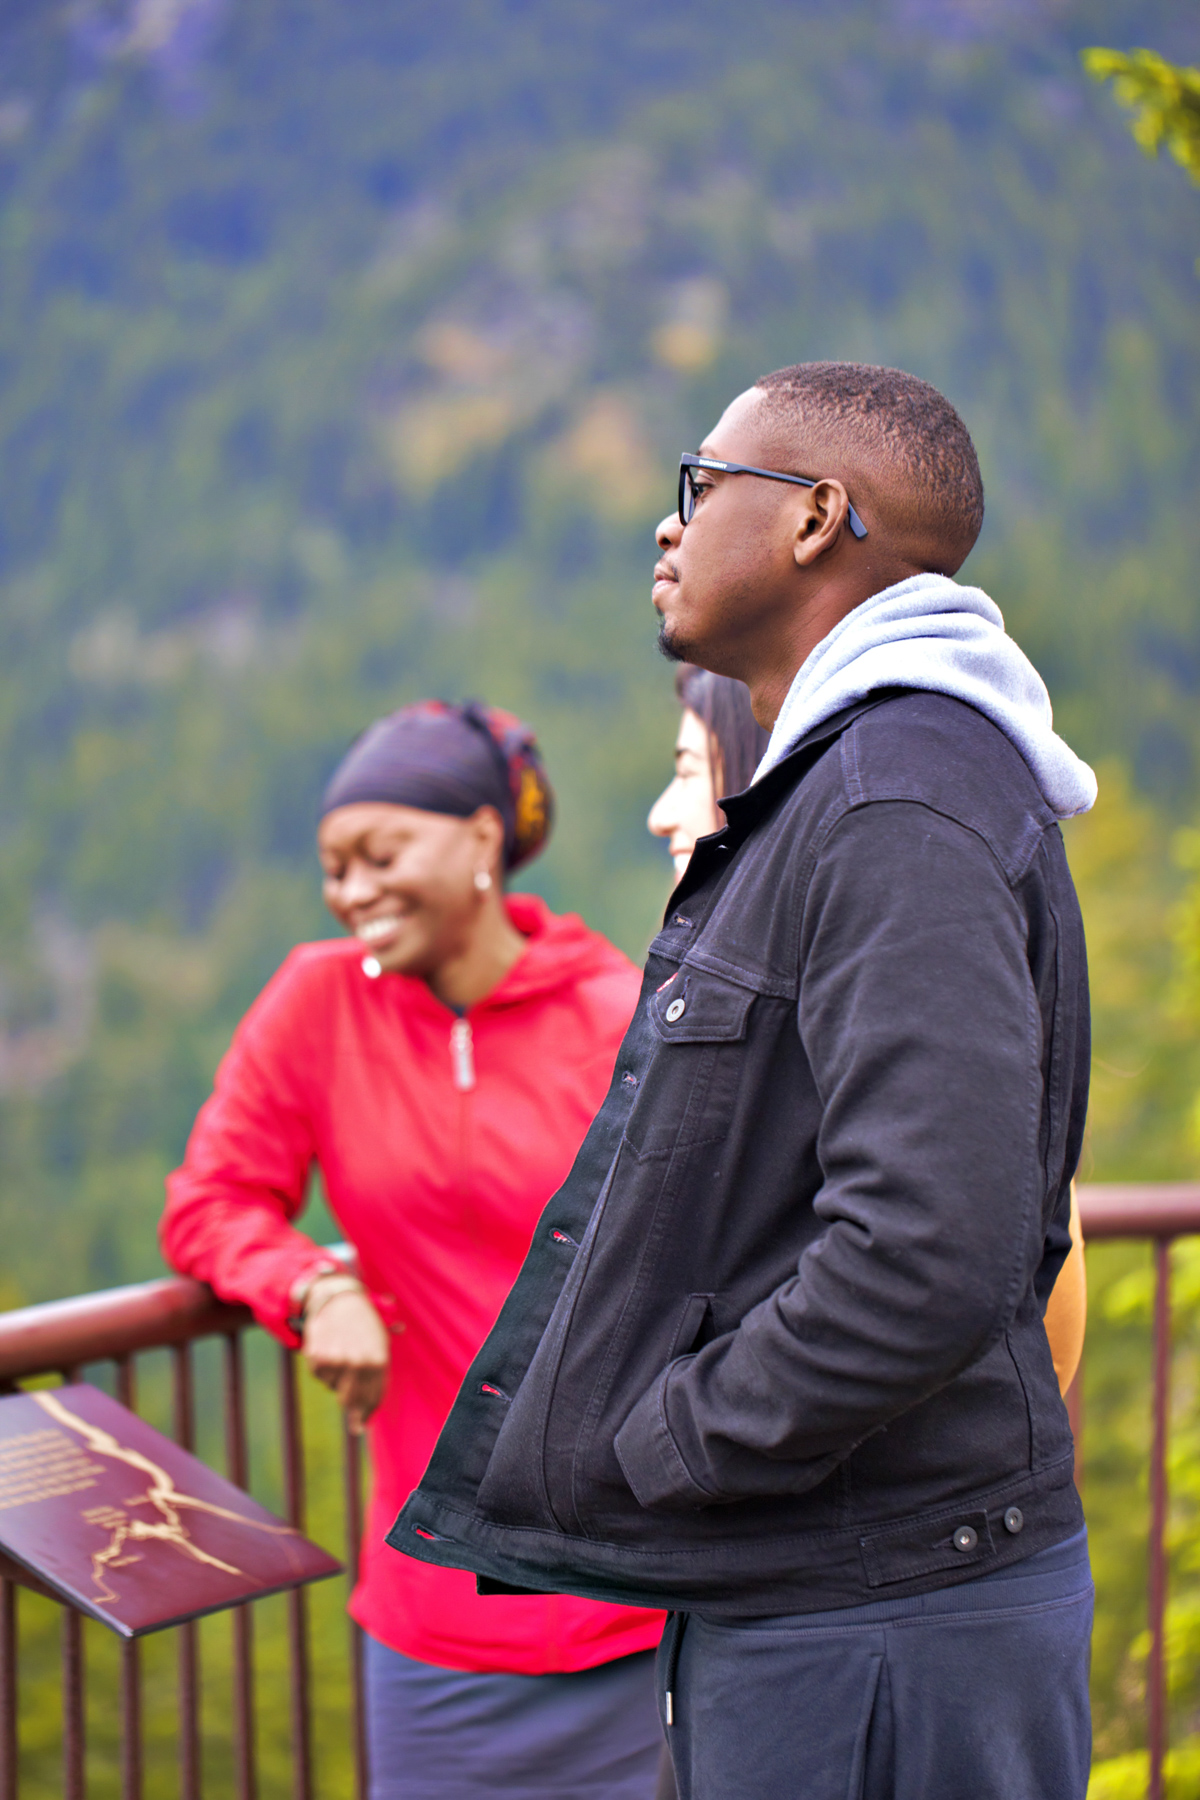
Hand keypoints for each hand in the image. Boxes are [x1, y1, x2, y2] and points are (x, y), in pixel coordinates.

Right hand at [301, 1278, 391, 1433]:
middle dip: (348, 1401)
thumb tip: (361, 1421)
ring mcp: (337, 1360)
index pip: (372, 1399)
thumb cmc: (364, 1325)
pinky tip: (328, 1347)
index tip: (359, 1426)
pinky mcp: (317, 1357)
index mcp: (379, 1361)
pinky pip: (318, 1374)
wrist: (340, 1298)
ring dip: (335, 1376)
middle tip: (345, 1385)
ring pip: (332, 1387)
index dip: (365, 1414)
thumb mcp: (379, 1346)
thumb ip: (375, 1380)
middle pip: (350, 1400)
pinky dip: (321, 1366)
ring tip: (341, 1352)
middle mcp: (358, 1363)